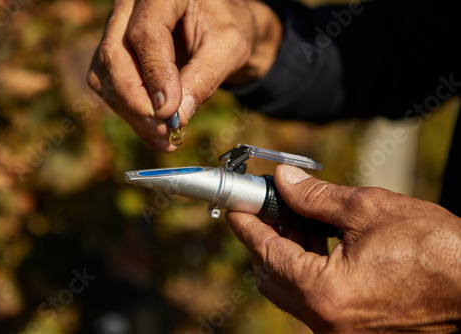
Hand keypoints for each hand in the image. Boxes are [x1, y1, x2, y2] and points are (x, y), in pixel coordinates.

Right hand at [87, 0, 281, 150]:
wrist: (219, 28)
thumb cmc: (226, 29)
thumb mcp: (229, 47)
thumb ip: (205, 77)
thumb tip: (178, 117)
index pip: (146, 33)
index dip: (155, 76)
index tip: (169, 113)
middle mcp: (129, 7)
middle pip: (115, 55)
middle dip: (137, 102)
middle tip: (164, 129)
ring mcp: (116, 31)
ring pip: (106, 77)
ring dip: (133, 114)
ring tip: (165, 138)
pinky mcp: (114, 56)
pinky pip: (110, 88)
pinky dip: (132, 115)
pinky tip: (155, 132)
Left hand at [227, 164, 460, 332]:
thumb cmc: (433, 248)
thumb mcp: (368, 209)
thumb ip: (315, 197)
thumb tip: (284, 180)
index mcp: (324, 292)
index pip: (266, 252)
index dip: (246, 224)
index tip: (237, 204)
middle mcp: (325, 321)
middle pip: (271, 276)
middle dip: (263, 237)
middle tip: (267, 206)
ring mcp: (339, 330)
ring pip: (290, 289)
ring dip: (285, 252)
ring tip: (294, 217)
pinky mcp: (353, 329)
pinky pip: (312, 298)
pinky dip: (305, 269)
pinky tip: (314, 240)